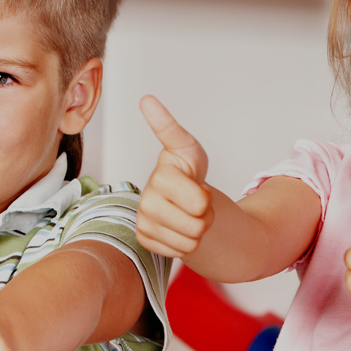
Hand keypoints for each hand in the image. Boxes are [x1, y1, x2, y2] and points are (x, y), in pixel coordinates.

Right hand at [136, 95, 213, 257]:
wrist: (182, 200)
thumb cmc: (187, 172)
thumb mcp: (188, 149)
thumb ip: (169, 128)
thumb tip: (146, 99)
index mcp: (162, 175)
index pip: (196, 197)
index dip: (202, 196)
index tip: (182, 177)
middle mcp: (147, 198)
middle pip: (198, 219)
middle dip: (206, 213)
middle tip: (197, 202)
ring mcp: (144, 219)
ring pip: (191, 238)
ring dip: (198, 228)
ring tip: (189, 213)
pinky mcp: (145, 238)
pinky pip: (180, 251)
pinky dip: (187, 243)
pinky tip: (179, 227)